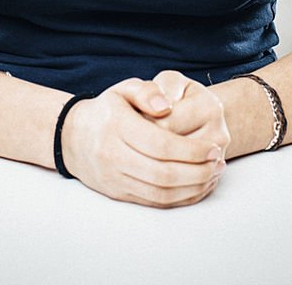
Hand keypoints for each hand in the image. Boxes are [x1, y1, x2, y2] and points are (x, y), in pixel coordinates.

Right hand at [59, 77, 225, 207]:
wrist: (73, 137)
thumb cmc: (106, 110)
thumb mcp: (123, 89)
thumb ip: (147, 91)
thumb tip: (168, 104)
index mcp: (117, 127)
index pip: (161, 144)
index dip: (191, 149)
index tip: (213, 147)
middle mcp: (113, 155)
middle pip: (163, 173)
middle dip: (197, 171)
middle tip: (218, 162)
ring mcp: (115, 178)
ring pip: (160, 192)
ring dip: (192, 187)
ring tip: (213, 174)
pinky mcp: (119, 194)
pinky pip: (154, 202)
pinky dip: (180, 199)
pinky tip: (196, 187)